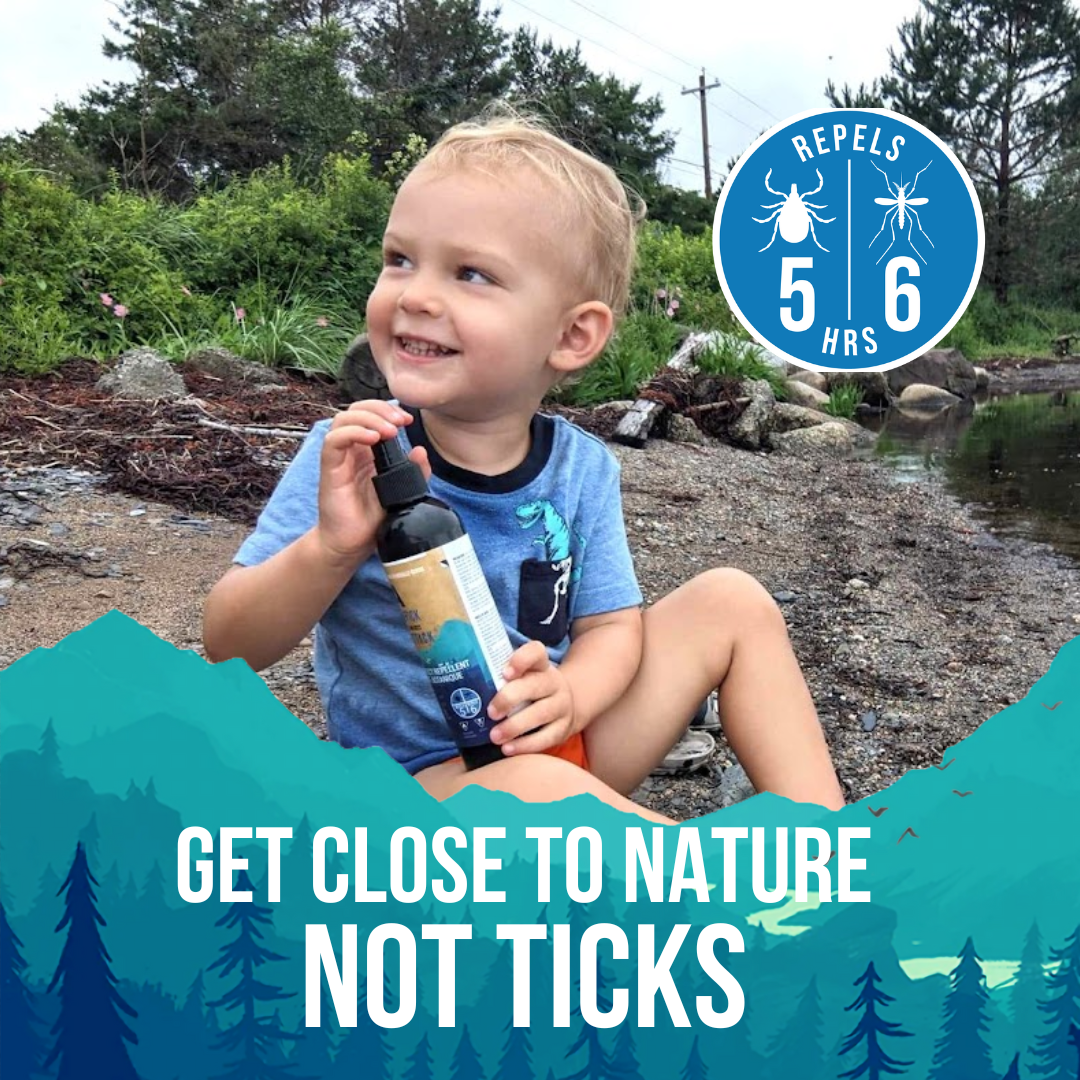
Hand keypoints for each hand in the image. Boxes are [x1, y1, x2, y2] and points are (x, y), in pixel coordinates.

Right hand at [316, 400, 430, 566]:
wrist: (352, 545)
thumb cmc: (372, 518)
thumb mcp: (401, 492)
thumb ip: (413, 472)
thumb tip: (420, 450)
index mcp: (367, 450)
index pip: (370, 414)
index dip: (387, 409)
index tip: (408, 420)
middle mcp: (352, 450)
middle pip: (356, 410)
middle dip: (380, 409)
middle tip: (400, 422)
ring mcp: (339, 458)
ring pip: (343, 420)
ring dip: (368, 418)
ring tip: (389, 431)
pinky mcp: (330, 470)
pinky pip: (333, 442)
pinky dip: (353, 433)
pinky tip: (373, 439)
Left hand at [487, 641, 575, 755]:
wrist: (566, 707)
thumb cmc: (531, 691)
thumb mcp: (523, 677)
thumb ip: (499, 677)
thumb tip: (455, 683)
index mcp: (540, 665)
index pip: (536, 652)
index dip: (521, 659)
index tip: (504, 673)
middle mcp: (553, 682)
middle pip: (535, 685)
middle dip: (510, 698)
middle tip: (490, 712)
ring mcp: (561, 706)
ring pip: (541, 713)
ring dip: (515, 726)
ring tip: (494, 736)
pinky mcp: (563, 729)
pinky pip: (546, 738)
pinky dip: (525, 745)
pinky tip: (507, 749)